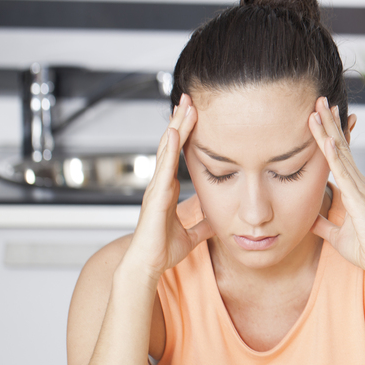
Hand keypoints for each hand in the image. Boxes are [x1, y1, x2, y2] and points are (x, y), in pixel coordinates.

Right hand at [125, 94, 213, 279]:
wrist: (147, 265)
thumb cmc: (162, 250)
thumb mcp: (192, 233)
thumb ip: (203, 223)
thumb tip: (217, 219)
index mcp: (168, 189)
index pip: (178, 155)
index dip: (185, 134)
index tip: (194, 115)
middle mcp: (160, 184)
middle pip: (171, 146)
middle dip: (180, 122)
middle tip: (189, 99)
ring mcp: (156, 188)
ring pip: (166, 151)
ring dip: (175, 128)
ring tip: (184, 106)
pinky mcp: (155, 197)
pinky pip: (162, 169)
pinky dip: (168, 150)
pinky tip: (173, 133)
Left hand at [308, 97, 364, 274]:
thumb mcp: (336, 235)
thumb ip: (322, 225)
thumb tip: (308, 220)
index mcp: (355, 189)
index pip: (339, 156)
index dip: (329, 135)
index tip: (319, 116)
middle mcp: (360, 183)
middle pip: (341, 146)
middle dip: (329, 122)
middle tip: (319, 100)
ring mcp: (361, 188)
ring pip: (340, 153)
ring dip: (328, 130)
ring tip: (317, 109)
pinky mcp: (359, 198)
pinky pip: (343, 172)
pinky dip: (333, 154)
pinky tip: (325, 138)